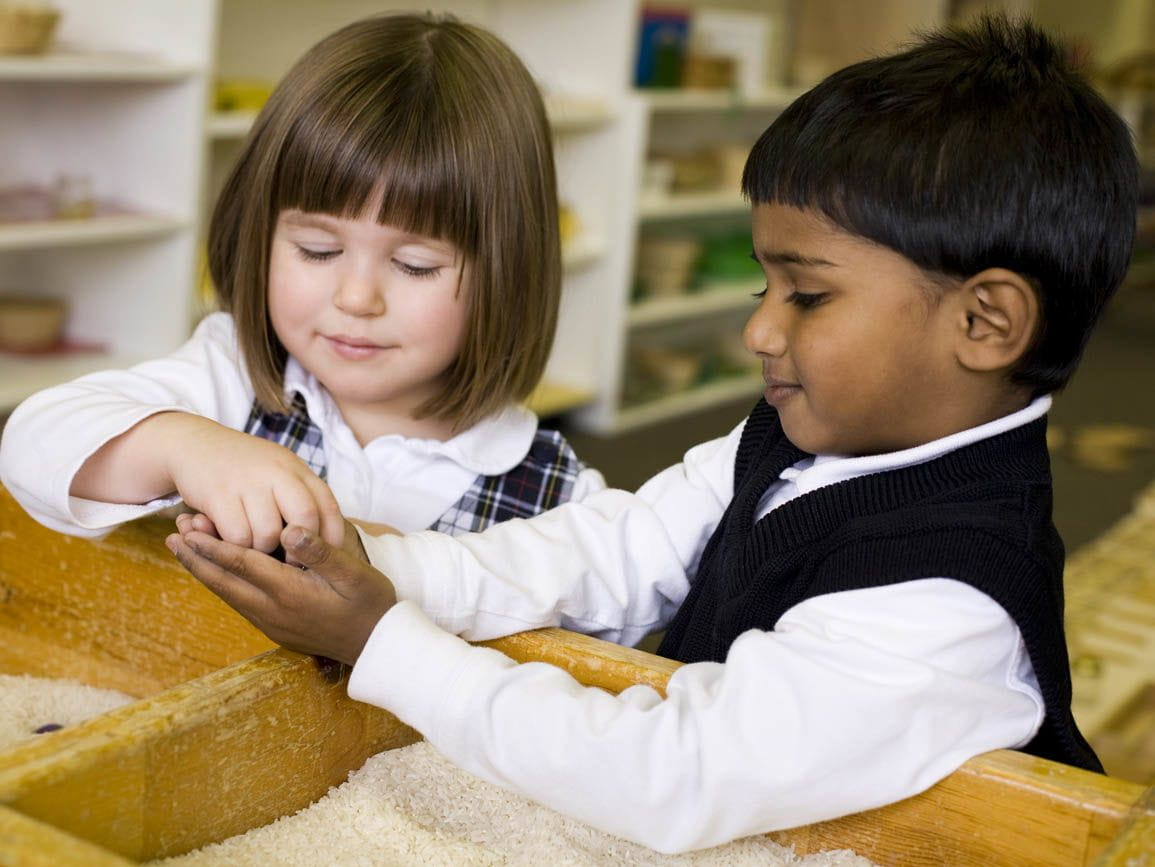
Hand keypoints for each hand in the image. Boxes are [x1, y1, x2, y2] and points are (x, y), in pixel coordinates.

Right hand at [165, 416, 344, 552]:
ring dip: (261, 550)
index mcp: (296, 469)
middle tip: (291, 563)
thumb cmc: (243, 470)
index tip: (326, 558)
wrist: (192, 444)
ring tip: (252, 544)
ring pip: (268, 535)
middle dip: (300, 549)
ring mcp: (248, 482)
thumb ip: (301, 498)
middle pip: (304, 519)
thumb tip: (326, 542)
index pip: (327, 506)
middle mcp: (276, 472)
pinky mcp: (218, 494)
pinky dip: (235, 546)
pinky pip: (237, 536)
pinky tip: (228, 537)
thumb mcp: (279, 473)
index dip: (331, 537)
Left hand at [166, 516, 394, 664]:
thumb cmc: (371, 604)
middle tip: (172, 537)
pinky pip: (240, 603)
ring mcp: (272, 623)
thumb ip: (321, 551)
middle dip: (196, 558)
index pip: (242, 564)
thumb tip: (289, 529)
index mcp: (290, 592)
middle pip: (223, 582)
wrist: (378, 646)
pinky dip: (223, 584)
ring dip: (205, 572)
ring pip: (228, 594)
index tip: (188, 529)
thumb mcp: (354, 573)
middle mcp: (273, 610)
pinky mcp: (276, 630)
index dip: (212, 545)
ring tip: (185, 551)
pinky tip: (218, 574)